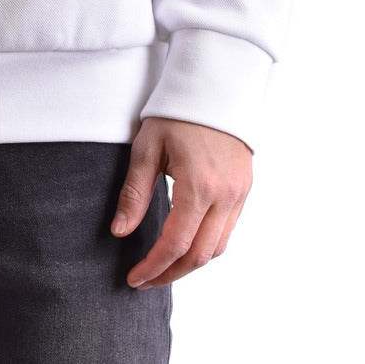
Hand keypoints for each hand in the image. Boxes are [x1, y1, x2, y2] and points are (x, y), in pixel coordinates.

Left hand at [111, 116, 252, 287]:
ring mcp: (239, 193)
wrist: (213, 84)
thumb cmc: (175, 112)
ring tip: (163, 267)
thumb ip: (134, 193)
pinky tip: (186, 243)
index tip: (134, 278)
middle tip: (146, 280)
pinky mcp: (244, 188)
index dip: (154, 266)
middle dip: (172, 273)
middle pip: (201, 255)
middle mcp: (225, 195)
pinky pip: (229, 230)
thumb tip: (120, 231)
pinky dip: (207, 245)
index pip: (176, 243)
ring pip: (219, 247)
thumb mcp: (146, 147)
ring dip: (191, 263)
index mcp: (199, 185)